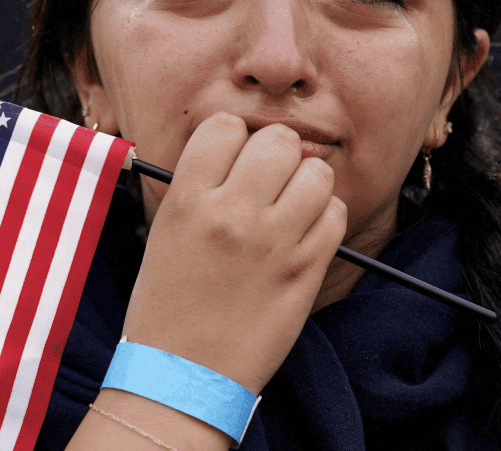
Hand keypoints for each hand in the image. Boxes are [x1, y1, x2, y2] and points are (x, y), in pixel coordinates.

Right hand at [121, 113, 346, 394]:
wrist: (183, 374)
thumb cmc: (167, 306)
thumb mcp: (165, 232)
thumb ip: (200, 187)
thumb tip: (238, 151)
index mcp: (187, 200)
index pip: (224, 126)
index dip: (234, 138)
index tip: (235, 157)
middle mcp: (231, 213)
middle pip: (278, 140)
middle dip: (277, 155)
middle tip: (270, 180)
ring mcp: (272, 242)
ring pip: (316, 172)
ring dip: (308, 183)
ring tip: (292, 206)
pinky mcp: (304, 271)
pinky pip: (335, 215)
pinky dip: (326, 218)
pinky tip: (305, 234)